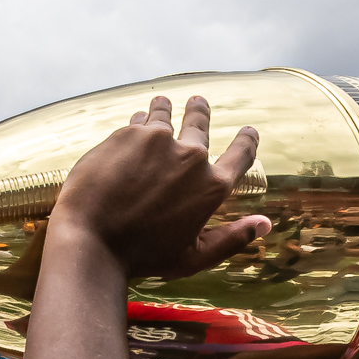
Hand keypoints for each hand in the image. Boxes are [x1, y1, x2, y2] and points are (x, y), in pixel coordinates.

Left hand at [47, 94, 267, 281]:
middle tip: (198, 102)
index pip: (241, 155)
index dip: (247, 141)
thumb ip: (232, 238)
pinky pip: (138, 121)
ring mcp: (159, 140)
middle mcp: (191, 157)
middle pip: (200, 122)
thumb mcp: (194, 257)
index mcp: (212, 186)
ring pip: (165, 112)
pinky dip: (139, 122)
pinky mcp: (128, 133)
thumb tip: (265, 223)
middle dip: (200, 110)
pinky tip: (135, 124)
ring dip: (165, 107)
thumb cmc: (143, 257)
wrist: (92, 241)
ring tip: (162, 103)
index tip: (248, 131)